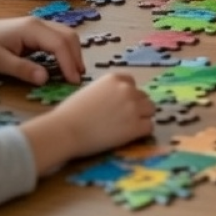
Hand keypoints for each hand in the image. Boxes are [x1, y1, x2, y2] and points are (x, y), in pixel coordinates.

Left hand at [0, 16, 86, 84]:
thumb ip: (22, 69)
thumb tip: (45, 79)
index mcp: (32, 29)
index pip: (59, 44)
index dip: (69, 63)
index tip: (73, 82)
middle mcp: (40, 23)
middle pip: (68, 36)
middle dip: (76, 57)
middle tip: (78, 80)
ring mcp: (41, 25)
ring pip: (67, 35)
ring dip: (74, 53)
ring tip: (75, 73)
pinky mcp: (39, 30)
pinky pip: (60, 37)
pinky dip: (67, 50)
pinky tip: (65, 64)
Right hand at [23, 73, 155, 173]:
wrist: (65, 130)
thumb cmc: (69, 113)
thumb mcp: (89, 92)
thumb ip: (106, 92)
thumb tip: (113, 101)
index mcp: (114, 79)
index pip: (131, 83)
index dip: (127, 95)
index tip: (119, 106)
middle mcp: (127, 89)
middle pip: (143, 97)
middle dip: (136, 107)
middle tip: (123, 120)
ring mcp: (133, 107)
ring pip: (150, 110)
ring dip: (142, 118)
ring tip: (127, 128)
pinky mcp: (135, 126)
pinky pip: (149, 127)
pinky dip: (142, 132)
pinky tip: (130, 137)